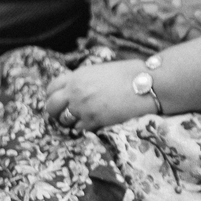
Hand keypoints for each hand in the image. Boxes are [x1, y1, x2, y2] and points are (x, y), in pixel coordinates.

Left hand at [44, 59, 158, 131]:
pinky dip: (84, 129)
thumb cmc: (132, 73)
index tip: (60, 101)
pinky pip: (79, 130)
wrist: (148, 84)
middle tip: (66, 114)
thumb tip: (83, 88)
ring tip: (83, 120)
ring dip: (71, 122)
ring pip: (63, 121)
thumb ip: (87, 79)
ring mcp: (83, 107)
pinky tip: (94, 124)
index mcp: (78, 75)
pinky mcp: (93, 121)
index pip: (52, 87)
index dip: (54, 96)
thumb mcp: (103, 70)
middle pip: (51, 106)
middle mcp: (76, 91)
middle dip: (56, 112)